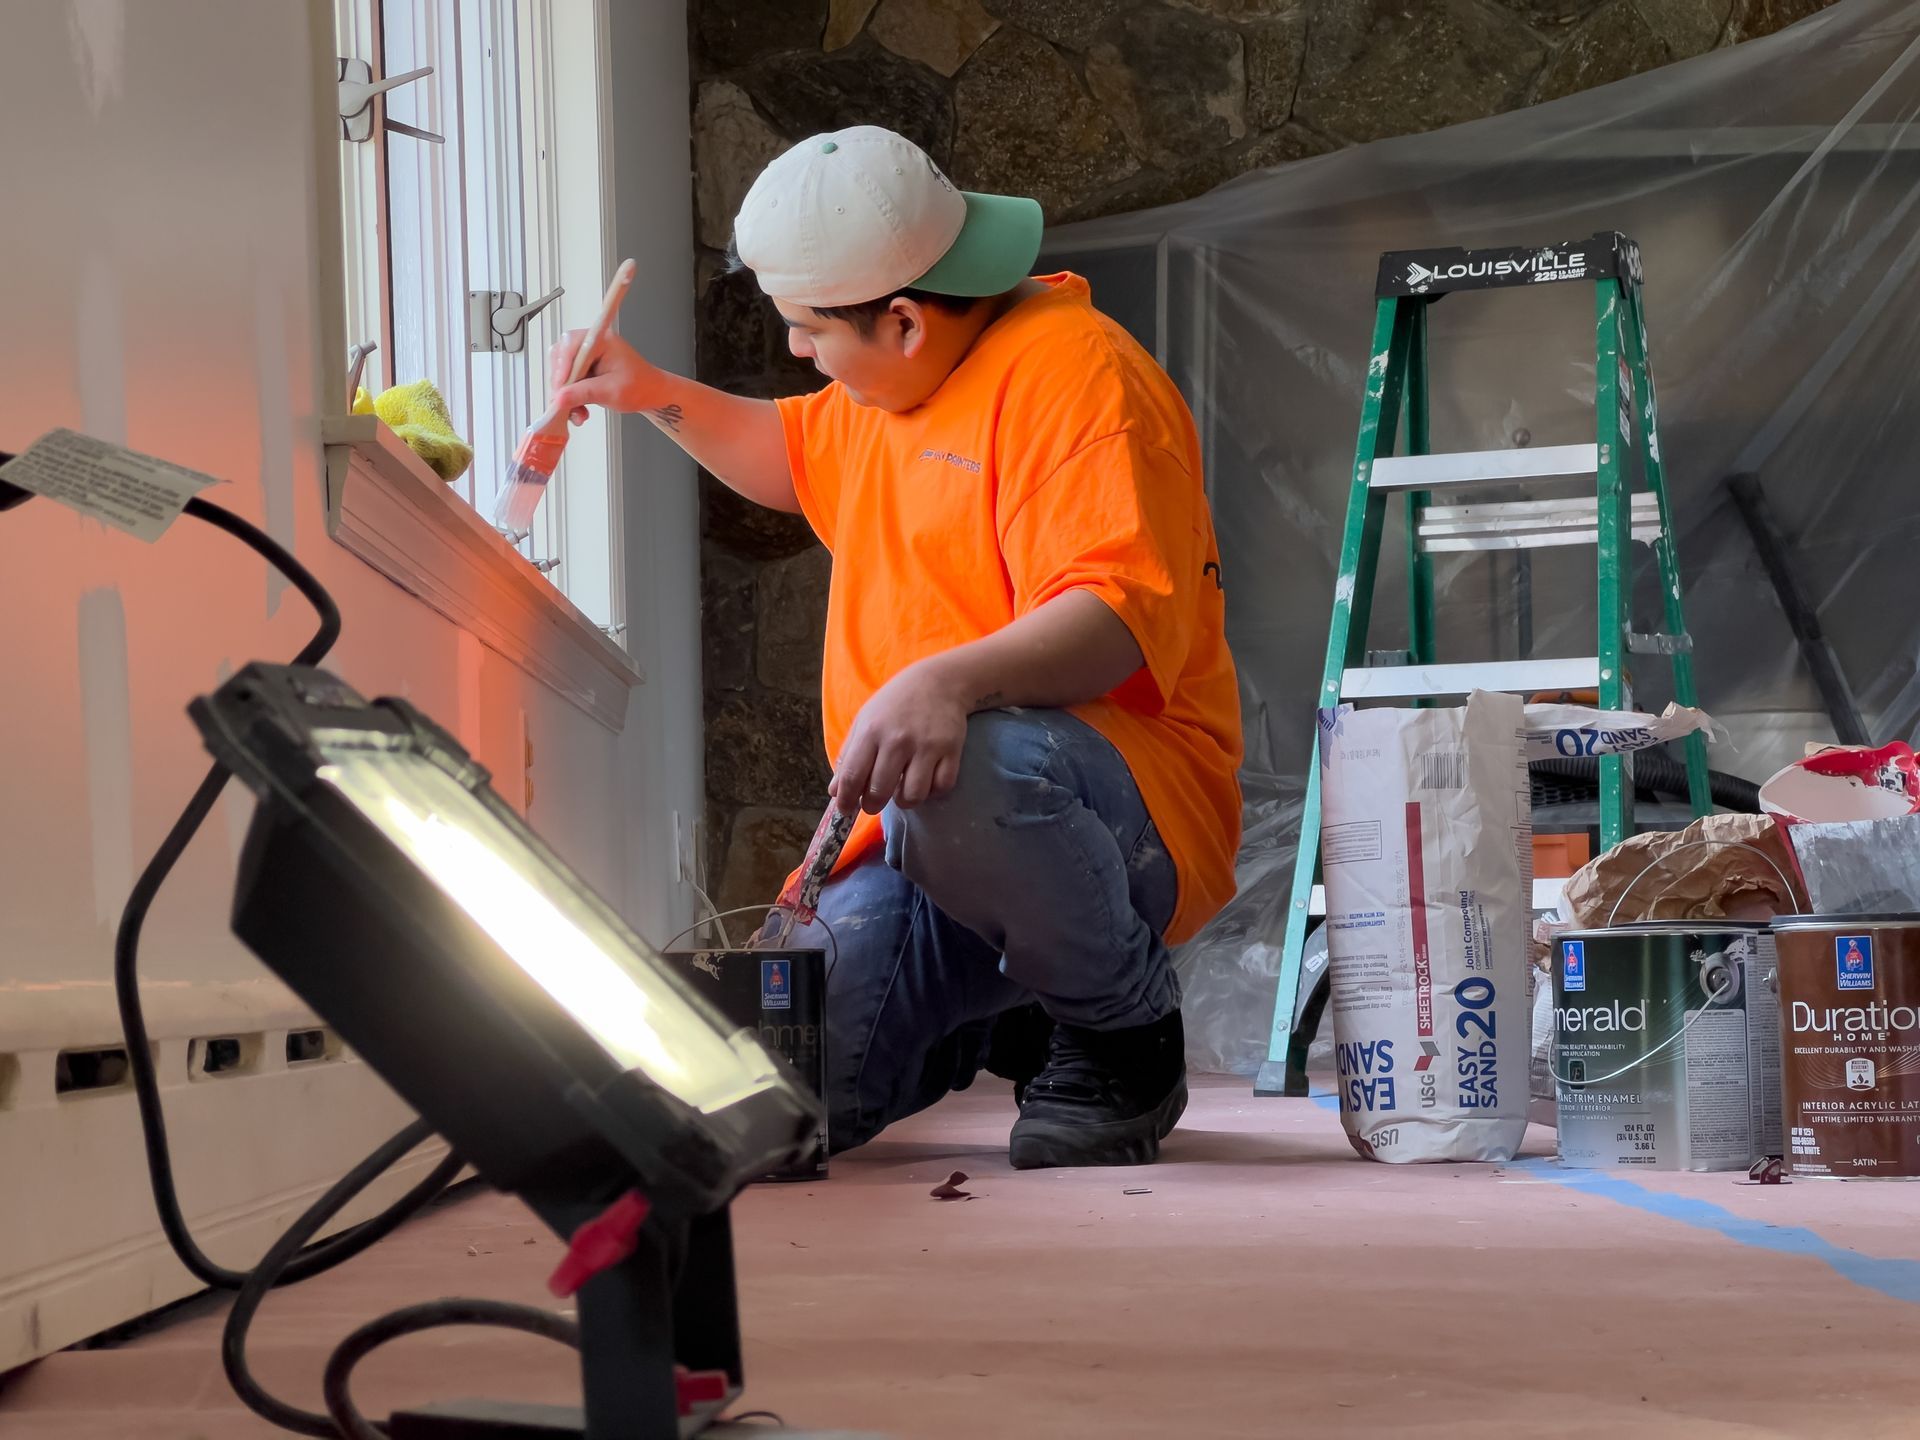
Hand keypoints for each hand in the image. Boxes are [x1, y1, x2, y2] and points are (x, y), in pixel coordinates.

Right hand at [548, 328, 659, 425]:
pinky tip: (579, 410)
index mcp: (600, 340)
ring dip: (565, 395)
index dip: (562, 370)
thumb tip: (560, 398)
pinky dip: (569, 397)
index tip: (561, 390)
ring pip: (561, 372)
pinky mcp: (583, 368)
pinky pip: (567, 381)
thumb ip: (585, 393)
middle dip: (562, 385)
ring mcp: (585, 356)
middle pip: (561, 359)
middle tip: (567, 404)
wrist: (650, 393)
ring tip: (578, 412)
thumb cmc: (640, 386)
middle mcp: (590, 344)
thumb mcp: (612, 391)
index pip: (570, 347)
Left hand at [832, 659, 970, 814]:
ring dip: (904, 800)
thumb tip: (835, 791)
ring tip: (902, 790)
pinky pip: (941, 787)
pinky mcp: (951, 750)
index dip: (845, 800)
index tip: (845, 810)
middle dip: (872, 805)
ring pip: (913, 795)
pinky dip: (932, 791)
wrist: (938, 681)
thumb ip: (848, 756)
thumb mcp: (865, 721)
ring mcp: (926, 746)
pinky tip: (925, 780)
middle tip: (873, 802)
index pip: (852, 776)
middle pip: (879, 791)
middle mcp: (898, 740)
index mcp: (871, 731)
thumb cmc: (895, 704)